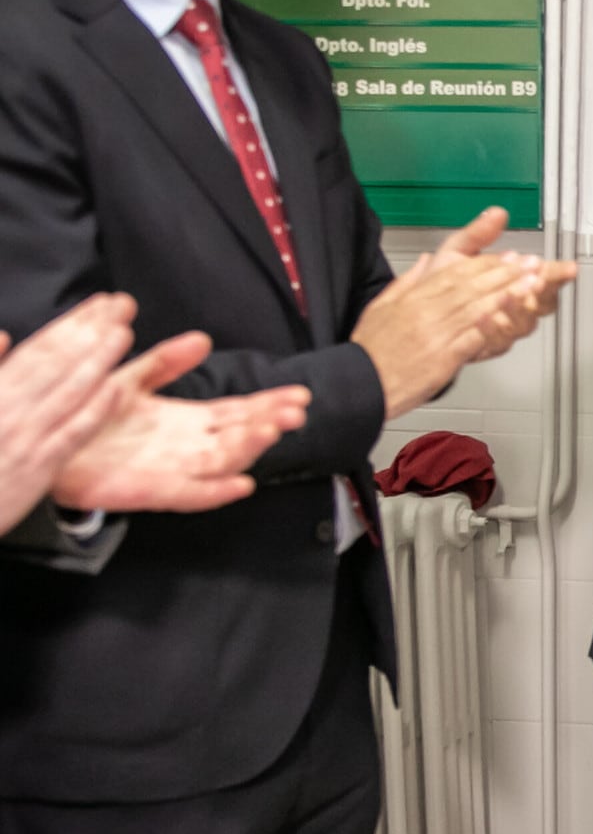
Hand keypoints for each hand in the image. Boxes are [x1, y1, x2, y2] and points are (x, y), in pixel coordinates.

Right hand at [0, 294, 138, 532]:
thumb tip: (3, 335)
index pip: (39, 349)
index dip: (72, 323)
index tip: (99, 303)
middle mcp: (11, 409)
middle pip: (57, 362)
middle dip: (92, 331)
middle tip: (122, 306)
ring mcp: (28, 437)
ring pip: (68, 391)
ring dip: (98, 361)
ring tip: (123, 334)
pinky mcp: (39, 467)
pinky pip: (71, 434)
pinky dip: (93, 411)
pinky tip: (116, 389)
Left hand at [52, 332, 310, 512]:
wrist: (52, 443)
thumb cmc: (91, 414)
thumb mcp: (132, 378)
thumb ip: (166, 361)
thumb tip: (203, 339)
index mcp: (190, 420)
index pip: (240, 411)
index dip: (270, 403)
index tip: (299, 394)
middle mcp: (191, 446)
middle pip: (241, 434)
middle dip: (270, 422)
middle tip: (296, 412)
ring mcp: (176, 470)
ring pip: (223, 461)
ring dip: (249, 449)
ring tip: (269, 432)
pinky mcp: (154, 492)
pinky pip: (191, 494)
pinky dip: (217, 491)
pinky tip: (241, 484)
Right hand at [351, 252, 534, 418]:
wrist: (359, 385)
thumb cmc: (370, 351)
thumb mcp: (380, 307)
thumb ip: (407, 282)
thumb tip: (425, 261)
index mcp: (413, 299)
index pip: (455, 274)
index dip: (486, 263)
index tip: (508, 256)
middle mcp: (425, 313)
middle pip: (471, 287)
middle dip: (505, 274)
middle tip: (530, 264)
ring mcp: (435, 336)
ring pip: (476, 309)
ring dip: (507, 295)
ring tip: (531, 284)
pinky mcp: (442, 360)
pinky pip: (470, 340)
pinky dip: (491, 327)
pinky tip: (509, 317)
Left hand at [421, 208, 578, 361]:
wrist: (411, 320)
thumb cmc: (436, 288)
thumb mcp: (455, 253)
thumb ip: (478, 234)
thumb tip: (497, 213)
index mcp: (510, 282)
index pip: (544, 278)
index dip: (556, 273)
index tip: (564, 267)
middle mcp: (513, 307)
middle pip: (542, 303)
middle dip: (544, 290)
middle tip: (541, 279)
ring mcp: (503, 329)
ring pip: (523, 324)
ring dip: (518, 308)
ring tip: (512, 293)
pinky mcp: (486, 347)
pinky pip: (497, 342)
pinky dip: (494, 329)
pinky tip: (486, 316)